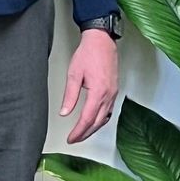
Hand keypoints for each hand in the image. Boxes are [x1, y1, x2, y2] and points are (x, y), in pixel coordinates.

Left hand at [60, 29, 118, 143]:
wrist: (102, 41)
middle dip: (85, 134)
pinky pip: (109, 110)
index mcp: (98, 92)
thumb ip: (70, 96)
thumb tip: (64, 112)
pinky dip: (101, 120)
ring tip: (83, 134)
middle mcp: (108, 95)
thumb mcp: (74, 74)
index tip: (71, 138)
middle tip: (74, 139)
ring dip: (93, 128)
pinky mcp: (114, 90)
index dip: (78, 131)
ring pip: (104, 118)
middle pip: (97, 122)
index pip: (87, 119)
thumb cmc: (89, 53)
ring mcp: (113, 93)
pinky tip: (95, 121)